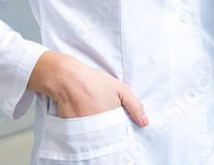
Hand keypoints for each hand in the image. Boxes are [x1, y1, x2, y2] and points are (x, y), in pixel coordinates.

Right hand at [28, 51, 147, 125]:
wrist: (68, 79)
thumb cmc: (95, 82)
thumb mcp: (121, 90)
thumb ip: (135, 106)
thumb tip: (145, 122)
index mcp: (113, 121)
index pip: (121, 132)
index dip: (121, 126)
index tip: (120, 120)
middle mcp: (99, 129)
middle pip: (109, 134)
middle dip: (110, 127)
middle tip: (104, 111)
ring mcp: (86, 130)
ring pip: (96, 134)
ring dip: (98, 127)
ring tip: (94, 110)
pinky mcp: (74, 130)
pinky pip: (83, 133)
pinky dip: (85, 127)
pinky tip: (84, 112)